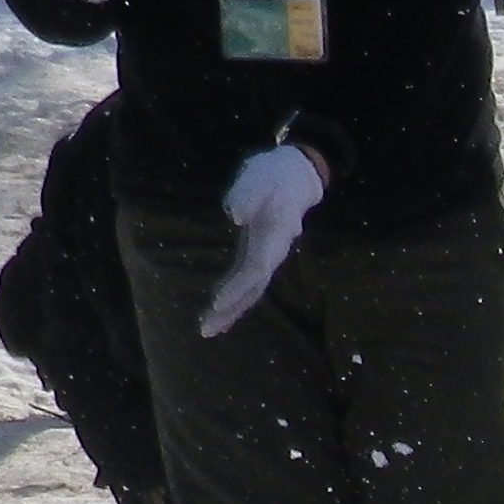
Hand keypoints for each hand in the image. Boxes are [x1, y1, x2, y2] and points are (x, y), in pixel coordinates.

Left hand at [200, 142, 325, 334]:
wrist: (296, 177)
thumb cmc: (274, 174)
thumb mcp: (259, 175)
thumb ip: (248, 193)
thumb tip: (235, 215)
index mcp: (274, 234)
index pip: (258, 266)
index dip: (239, 287)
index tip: (218, 302)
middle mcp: (273, 251)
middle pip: (254, 287)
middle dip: (231, 308)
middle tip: (207, 328)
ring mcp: (266, 255)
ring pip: (252, 289)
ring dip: (232, 310)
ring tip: (208, 329)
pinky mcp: (257, 254)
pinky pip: (247, 282)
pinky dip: (233, 298)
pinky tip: (218, 312)